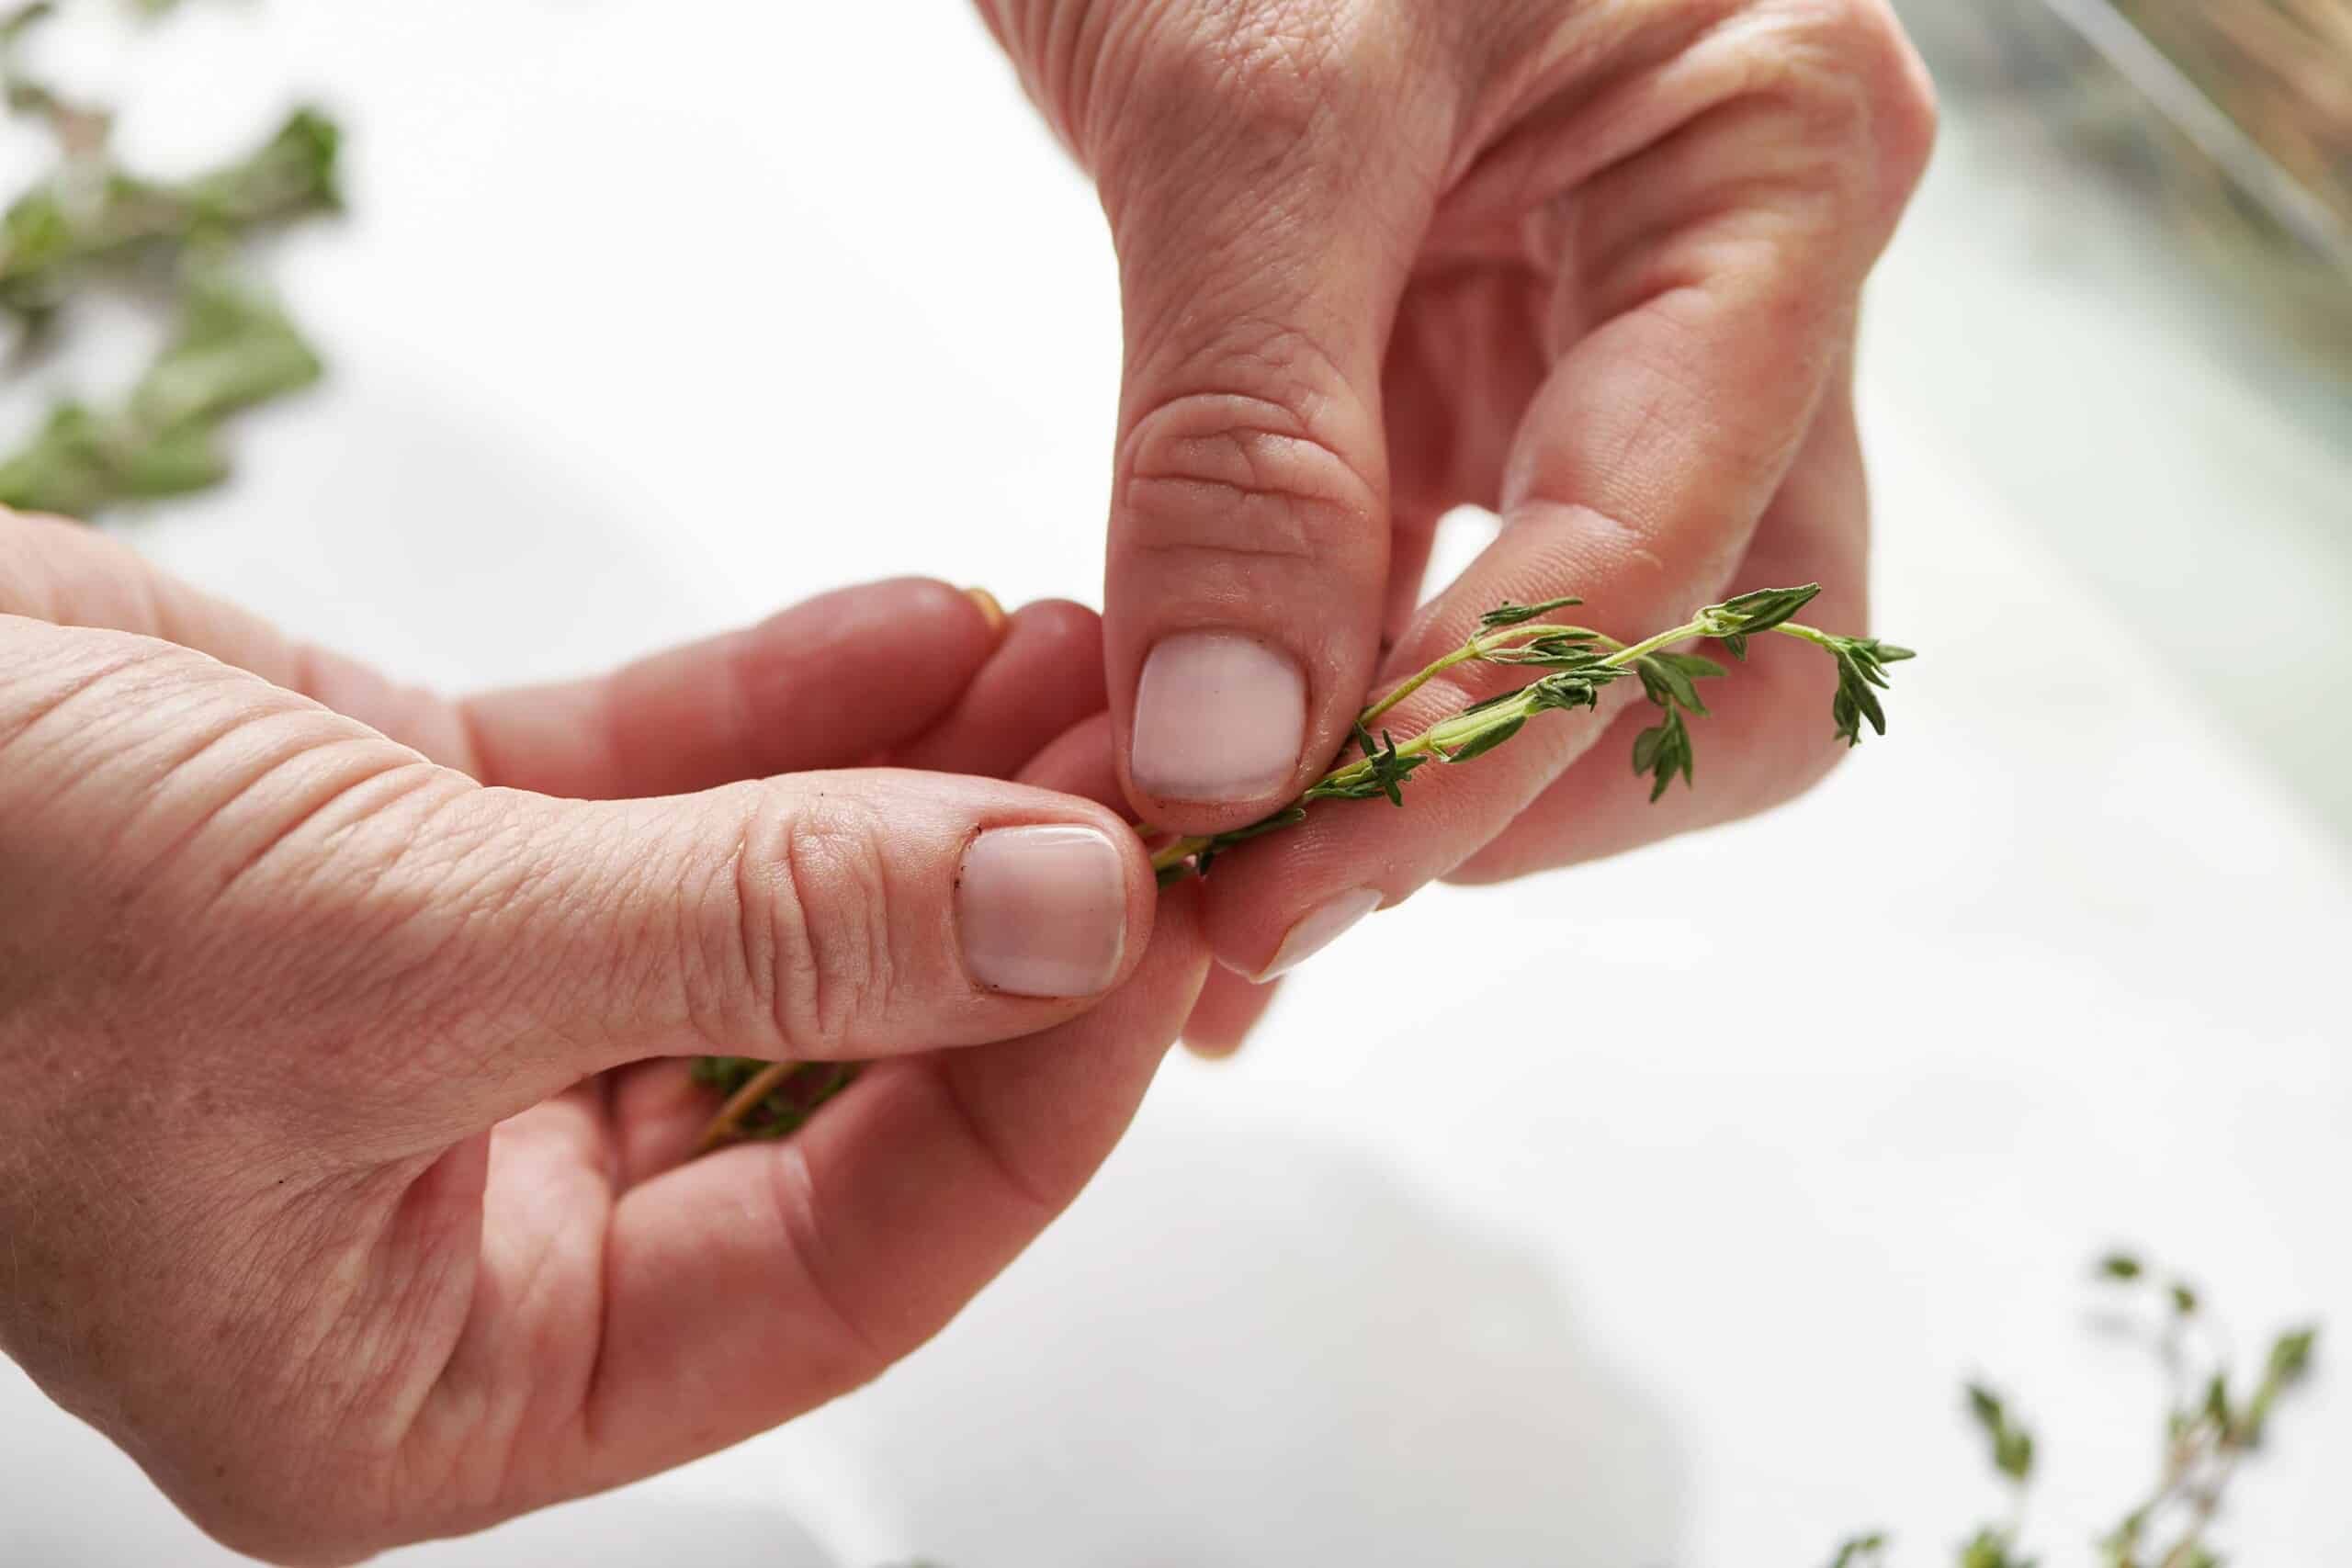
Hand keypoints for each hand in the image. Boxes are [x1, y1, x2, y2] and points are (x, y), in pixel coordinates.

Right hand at [0, 512, 1210, 1563]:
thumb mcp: (393, 952)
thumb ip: (760, 926)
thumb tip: (1072, 911)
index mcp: (451, 1368)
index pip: (846, 1255)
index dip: (1030, 1085)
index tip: (1157, 918)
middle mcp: (477, 1213)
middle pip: (838, 1078)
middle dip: (999, 915)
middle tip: (1146, 765)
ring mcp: (472, 1027)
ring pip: (773, 917)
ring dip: (927, 788)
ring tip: (1070, 660)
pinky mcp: (441, 855)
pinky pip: (674, 793)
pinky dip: (800, 708)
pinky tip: (935, 623)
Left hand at [980, 0, 1934, 990]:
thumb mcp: (1248, 103)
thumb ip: (1250, 435)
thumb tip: (1235, 756)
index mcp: (1772, 169)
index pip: (1667, 560)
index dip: (1468, 754)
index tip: (1264, 878)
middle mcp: (1742, 278)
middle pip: (1731, 660)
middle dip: (1509, 809)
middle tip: (1268, 901)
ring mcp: (1620, 338)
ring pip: (1622, 667)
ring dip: (1441, 797)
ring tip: (1225, 885)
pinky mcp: (1484, 374)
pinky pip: (1471, 601)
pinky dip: (1357, 713)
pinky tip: (1218, 785)